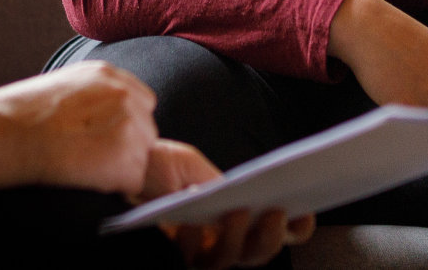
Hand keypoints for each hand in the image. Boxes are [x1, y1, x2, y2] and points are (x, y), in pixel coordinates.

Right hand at [0, 61, 158, 196]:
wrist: (10, 132)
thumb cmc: (25, 112)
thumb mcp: (67, 83)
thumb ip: (97, 93)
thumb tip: (109, 116)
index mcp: (112, 76)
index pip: (142, 102)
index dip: (124, 123)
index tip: (104, 136)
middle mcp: (127, 96)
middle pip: (146, 130)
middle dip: (125, 145)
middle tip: (89, 153)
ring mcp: (131, 126)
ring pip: (141, 157)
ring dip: (119, 166)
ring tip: (81, 163)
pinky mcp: (128, 159)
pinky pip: (133, 181)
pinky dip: (113, 186)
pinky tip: (85, 176)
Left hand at [140, 140, 314, 267]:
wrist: (121, 169)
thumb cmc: (158, 167)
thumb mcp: (197, 169)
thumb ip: (224, 185)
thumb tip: (252, 199)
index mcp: (235, 216)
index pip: (274, 230)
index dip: (296, 229)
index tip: (306, 213)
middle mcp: (220, 239)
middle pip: (258, 254)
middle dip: (273, 238)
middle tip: (277, 213)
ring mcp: (198, 252)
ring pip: (231, 261)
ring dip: (240, 240)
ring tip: (239, 213)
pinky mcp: (174, 257)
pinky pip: (197, 261)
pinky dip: (199, 241)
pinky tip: (196, 222)